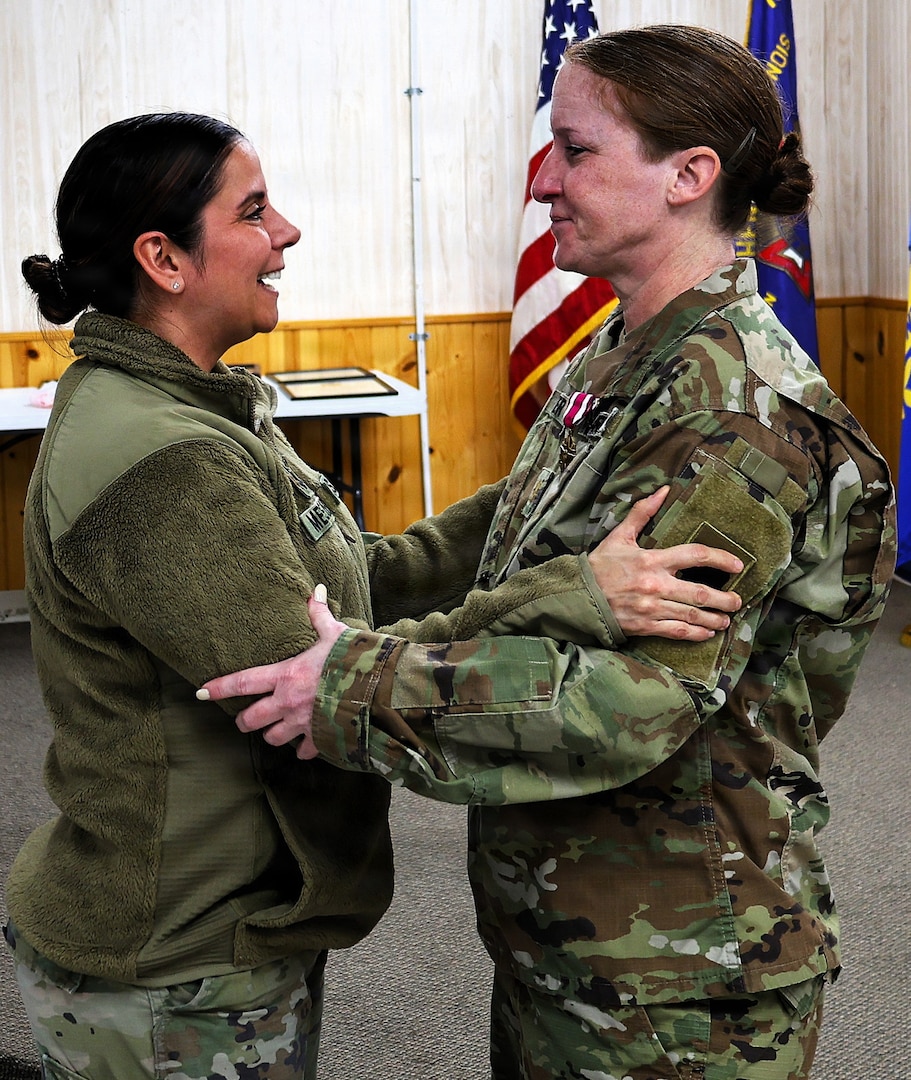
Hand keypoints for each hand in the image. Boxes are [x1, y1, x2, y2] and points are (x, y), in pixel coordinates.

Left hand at [197, 585, 347, 759]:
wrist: (379, 690)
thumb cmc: (354, 659)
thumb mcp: (335, 634)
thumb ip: (319, 615)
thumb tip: (314, 590)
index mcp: (286, 675)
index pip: (243, 682)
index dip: (219, 687)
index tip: (200, 692)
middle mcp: (288, 703)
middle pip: (251, 719)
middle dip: (244, 721)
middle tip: (245, 718)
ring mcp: (303, 724)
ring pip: (273, 738)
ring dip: (272, 734)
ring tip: (277, 728)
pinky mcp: (321, 739)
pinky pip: (304, 751)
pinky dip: (304, 748)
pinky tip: (307, 742)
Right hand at [590, 487, 743, 639]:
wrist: (577, 597)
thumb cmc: (599, 566)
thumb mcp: (619, 536)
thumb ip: (642, 513)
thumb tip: (662, 490)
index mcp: (652, 559)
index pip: (694, 555)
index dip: (720, 559)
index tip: (737, 565)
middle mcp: (656, 585)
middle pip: (700, 593)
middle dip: (725, 599)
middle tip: (738, 601)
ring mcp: (651, 608)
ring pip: (692, 615)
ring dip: (714, 619)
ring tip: (726, 620)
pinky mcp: (645, 626)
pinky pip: (676, 632)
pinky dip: (695, 634)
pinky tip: (706, 633)